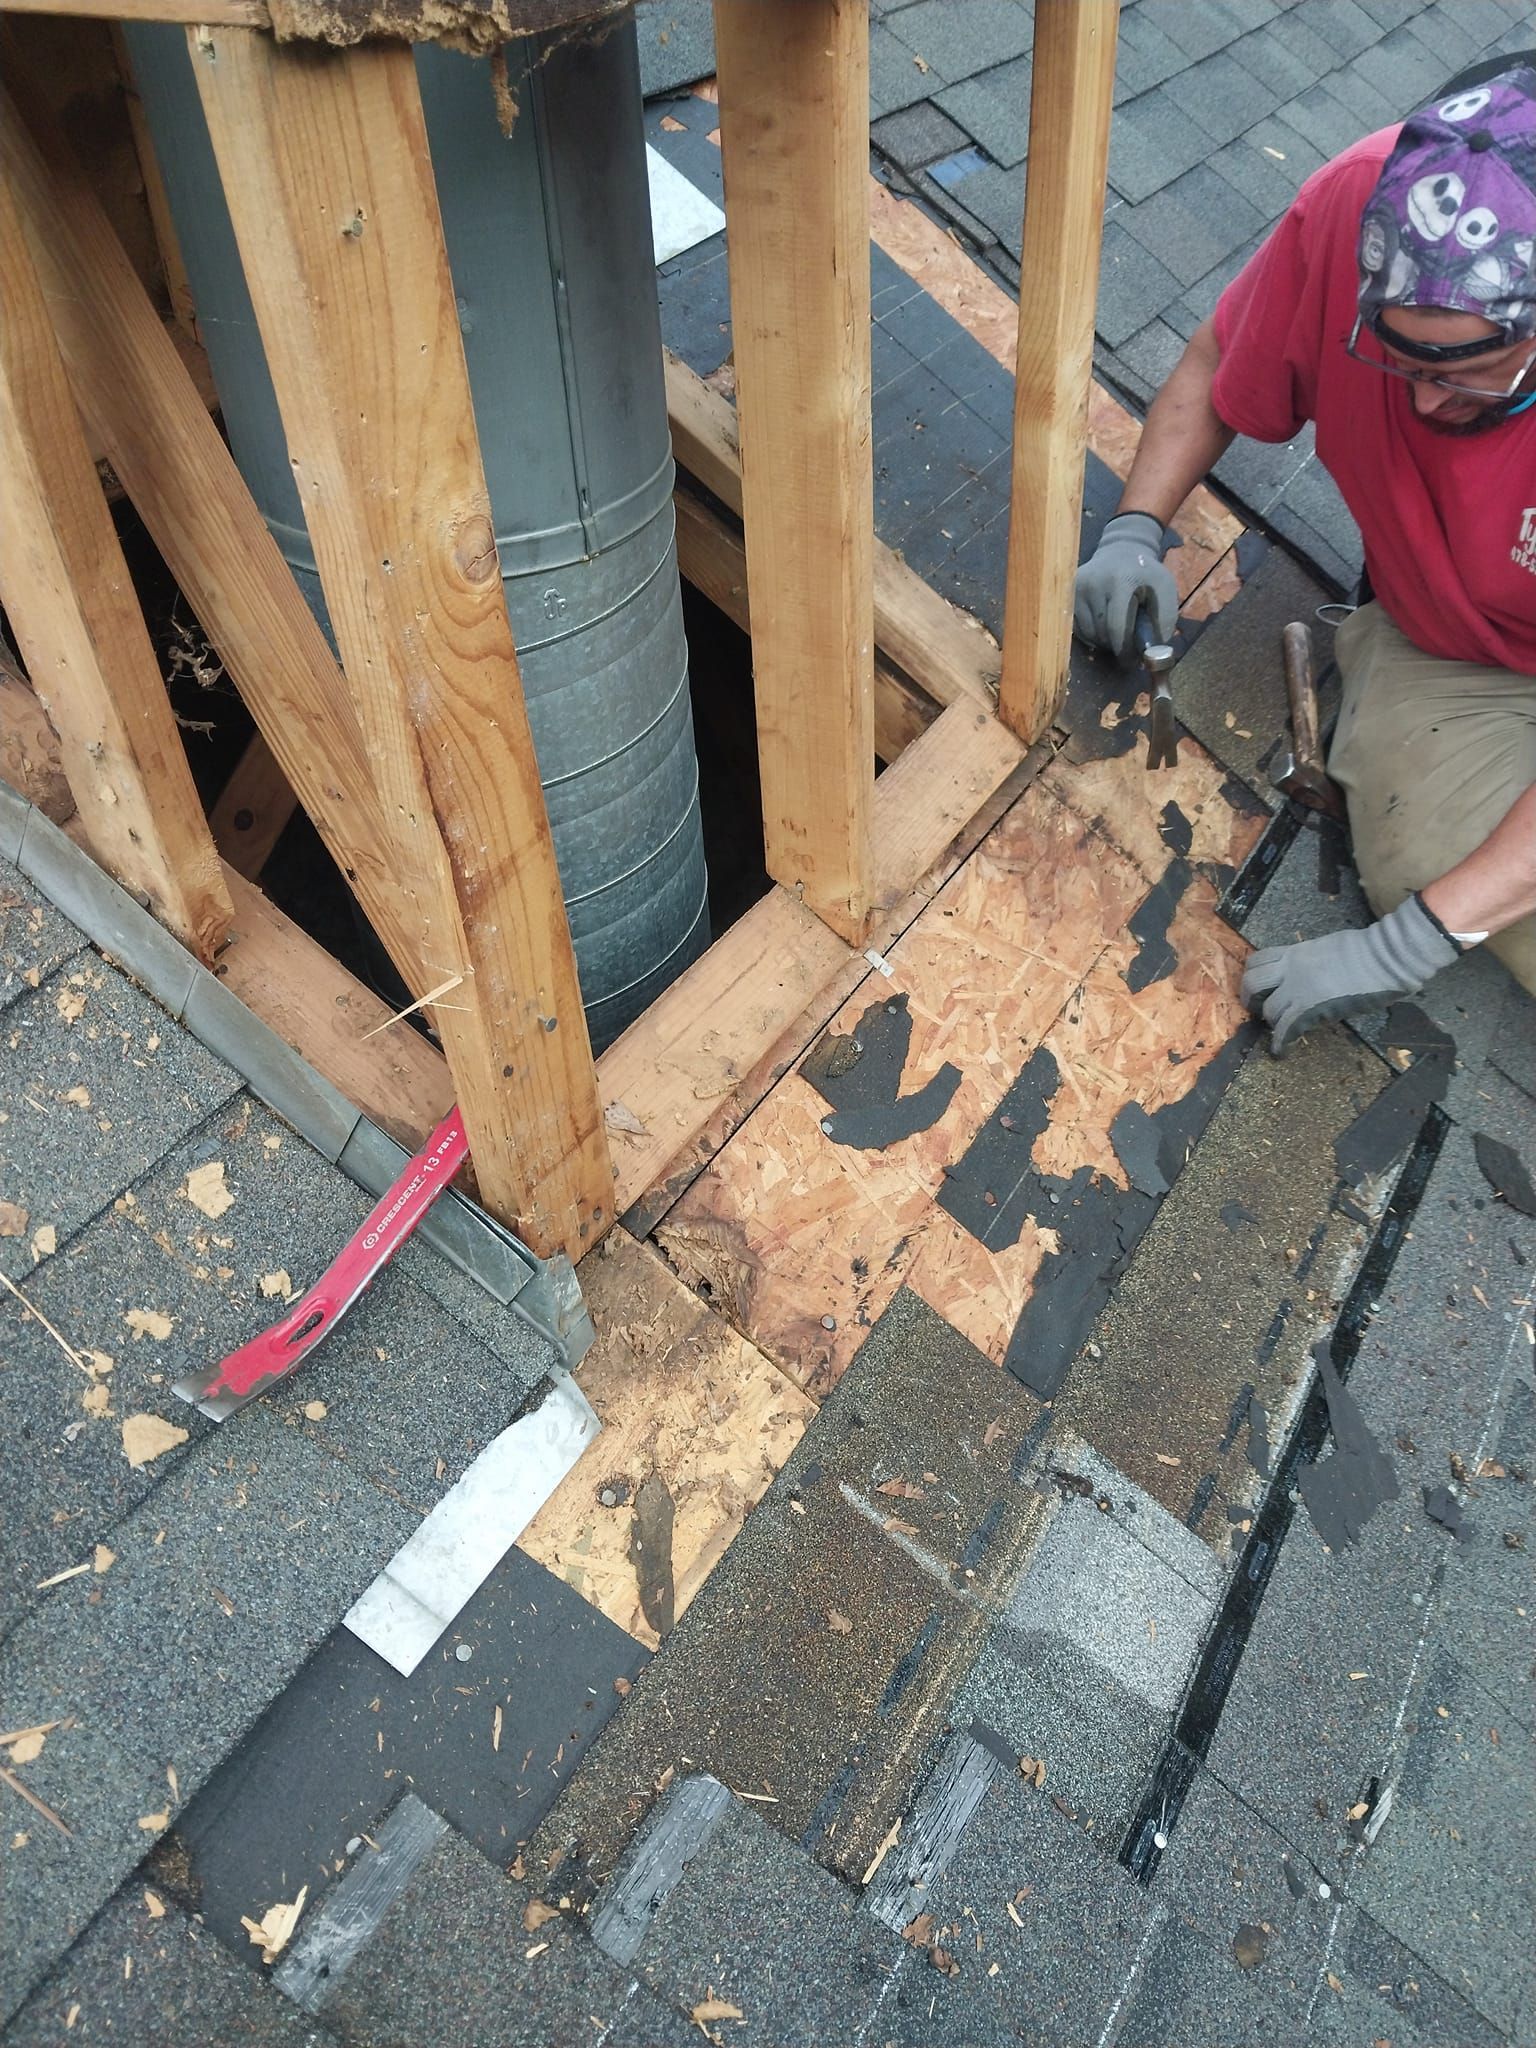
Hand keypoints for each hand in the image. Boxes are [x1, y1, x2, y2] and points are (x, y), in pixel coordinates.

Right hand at [1073, 512, 1178, 661]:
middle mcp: (1094, 582)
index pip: (1116, 627)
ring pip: (1088, 634)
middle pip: (1101, 633)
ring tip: (1115, 630)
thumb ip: (1163, 621)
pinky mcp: (1067, 592)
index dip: (1124, 650)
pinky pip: (1077, 628)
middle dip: (1116, 645)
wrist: (1121, 549)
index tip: (1131, 662)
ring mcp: (1077, 587)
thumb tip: (1152, 656)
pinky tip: (1102, 623)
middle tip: (1127, 644)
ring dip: (1103, 641)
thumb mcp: (1165, 590)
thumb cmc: (1146, 575)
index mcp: (1120, 580)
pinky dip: (1091, 634)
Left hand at [1241, 894, 1462, 1055]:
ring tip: (1281, 1028)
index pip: (1258, 960)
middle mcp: (1290, 969)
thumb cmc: (1368, 951)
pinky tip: (1282, 1052)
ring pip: (1269, 1009)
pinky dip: (1281, 1044)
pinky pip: (1286, 1030)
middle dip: (1251, 999)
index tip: (1259, 987)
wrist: (1385, 958)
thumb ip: (1310, 962)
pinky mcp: (1311, 1009)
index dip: (1253, 976)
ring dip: (1273, 1022)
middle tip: (1259, 1009)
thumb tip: (1307, 975)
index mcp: (1295, 952)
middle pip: (1252, 983)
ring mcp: (1299, 989)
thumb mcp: (1327, 949)